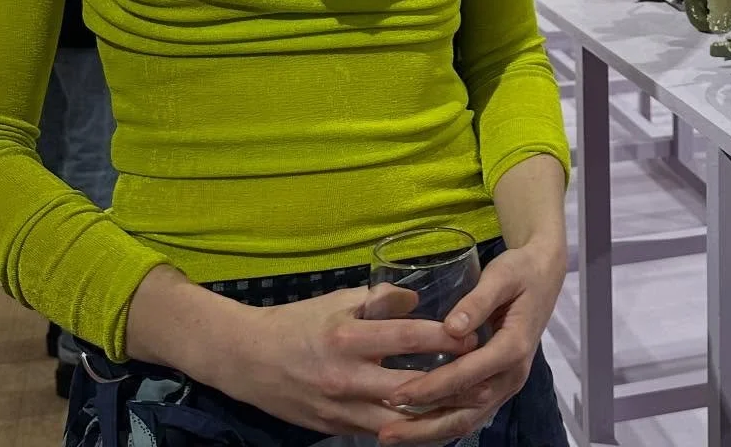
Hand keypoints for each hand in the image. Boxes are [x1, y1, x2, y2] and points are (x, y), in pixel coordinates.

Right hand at [203, 284, 477, 441]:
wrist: (249, 359)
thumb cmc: (298, 322)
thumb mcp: (339, 299)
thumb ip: (380, 299)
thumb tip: (418, 299)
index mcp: (348, 336)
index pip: (406, 338)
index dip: (443, 338)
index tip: (472, 336)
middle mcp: (346, 376)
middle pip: (408, 388)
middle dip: (448, 385)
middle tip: (482, 377)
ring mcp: (339, 408)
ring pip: (396, 421)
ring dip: (431, 415)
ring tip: (465, 405)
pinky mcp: (333, 428)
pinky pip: (377, 432)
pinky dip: (405, 427)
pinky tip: (430, 421)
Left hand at [380, 240, 566, 435]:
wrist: (544, 275)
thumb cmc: (521, 271)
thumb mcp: (502, 275)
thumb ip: (478, 301)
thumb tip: (451, 328)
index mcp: (513, 348)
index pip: (468, 375)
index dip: (433, 387)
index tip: (398, 394)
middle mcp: (512, 375)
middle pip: (467, 412)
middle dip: (424, 425)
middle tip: (385, 432)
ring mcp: (507, 384)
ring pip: (467, 420)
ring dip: (430, 432)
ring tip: (392, 435)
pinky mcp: (500, 385)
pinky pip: (471, 413)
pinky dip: (442, 424)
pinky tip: (415, 426)